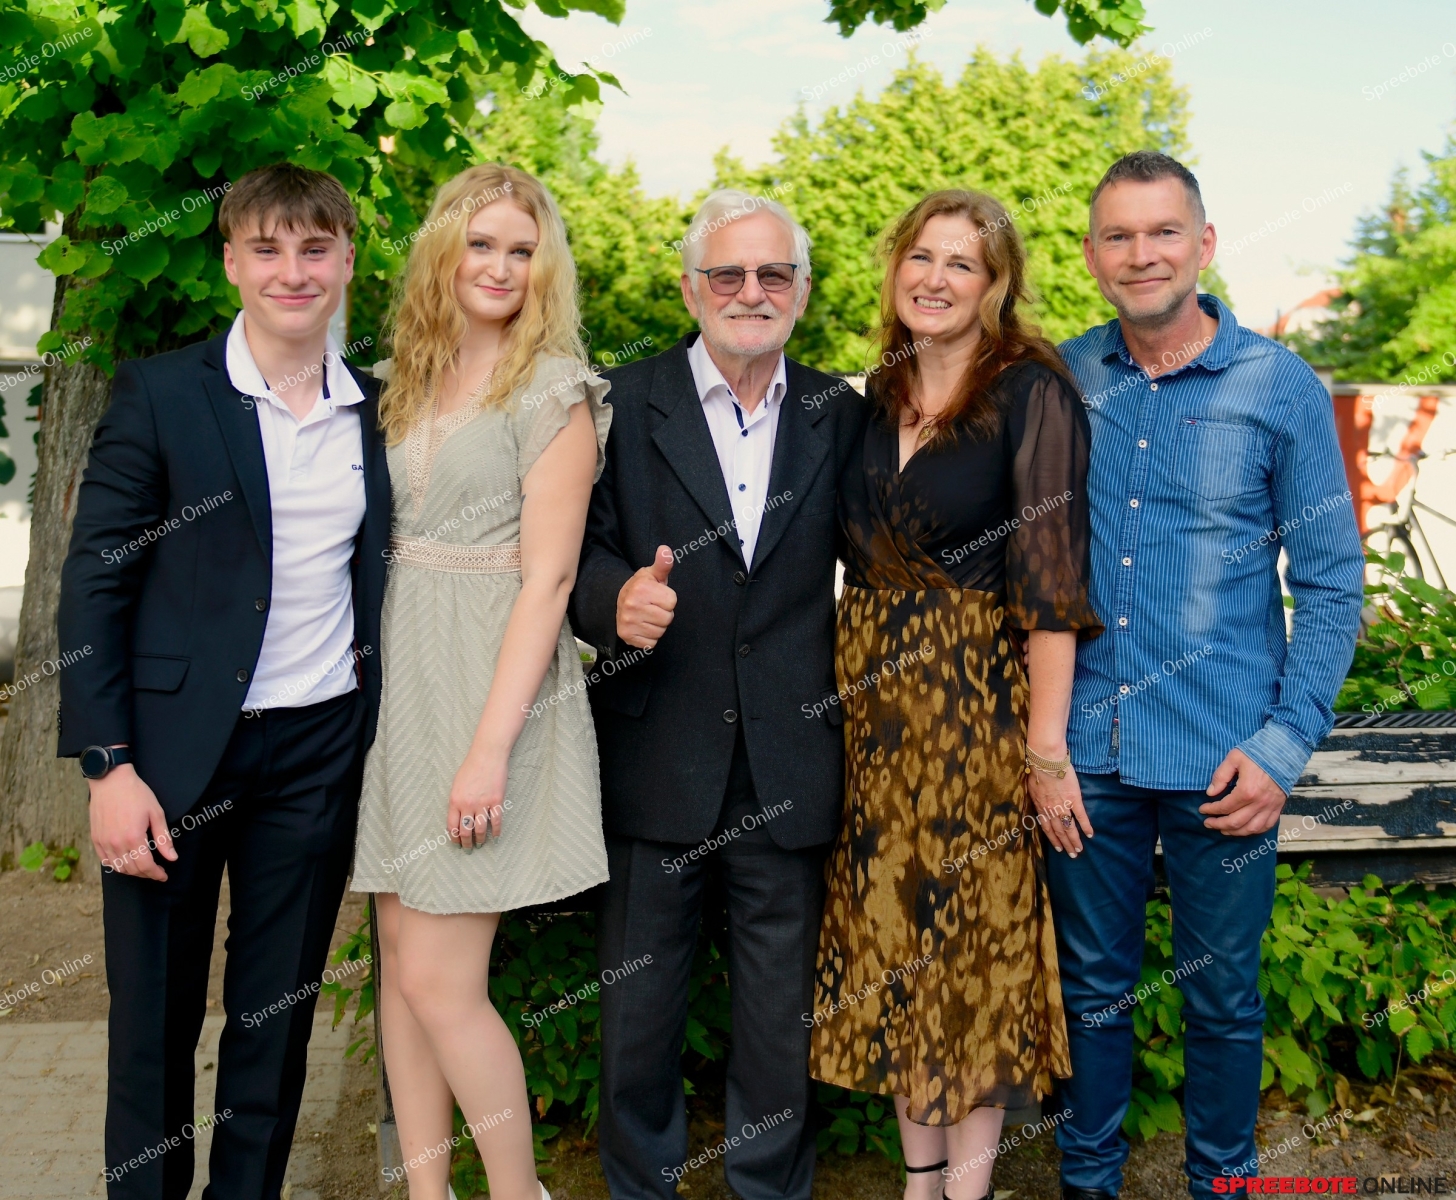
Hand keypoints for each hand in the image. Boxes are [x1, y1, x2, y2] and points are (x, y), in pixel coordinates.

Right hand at [89, 764, 175, 880]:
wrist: (111, 781)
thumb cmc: (136, 794)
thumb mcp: (156, 813)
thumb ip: (163, 838)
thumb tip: (172, 857)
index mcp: (134, 837)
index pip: (146, 866)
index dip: (156, 874)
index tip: (163, 876)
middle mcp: (116, 843)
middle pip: (132, 869)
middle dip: (146, 874)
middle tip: (156, 871)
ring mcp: (103, 842)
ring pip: (118, 867)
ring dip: (132, 871)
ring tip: (143, 867)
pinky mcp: (95, 838)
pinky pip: (105, 860)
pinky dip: (116, 865)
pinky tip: (125, 862)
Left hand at [447, 748, 507, 847]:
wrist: (487, 756)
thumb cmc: (471, 767)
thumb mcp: (457, 784)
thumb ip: (456, 801)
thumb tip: (458, 817)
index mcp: (455, 800)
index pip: (452, 826)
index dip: (454, 838)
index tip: (457, 843)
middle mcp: (467, 804)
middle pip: (465, 830)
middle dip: (467, 842)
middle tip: (469, 848)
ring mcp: (482, 803)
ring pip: (480, 829)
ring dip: (480, 839)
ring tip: (480, 844)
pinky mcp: (496, 801)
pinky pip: (496, 821)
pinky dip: (496, 831)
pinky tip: (496, 836)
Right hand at [616, 545, 676, 649]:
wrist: (619, 602)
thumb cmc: (641, 588)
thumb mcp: (652, 574)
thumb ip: (663, 564)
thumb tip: (666, 550)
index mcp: (641, 588)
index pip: (672, 601)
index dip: (667, 599)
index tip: (657, 596)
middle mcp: (632, 605)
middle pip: (667, 618)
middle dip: (664, 613)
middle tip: (652, 608)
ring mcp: (628, 622)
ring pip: (660, 631)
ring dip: (657, 626)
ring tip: (647, 617)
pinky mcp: (627, 636)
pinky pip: (651, 643)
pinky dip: (650, 637)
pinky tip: (643, 627)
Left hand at [1026, 744, 1092, 856]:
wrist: (1046, 760)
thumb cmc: (1037, 770)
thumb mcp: (1031, 787)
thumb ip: (1037, 798)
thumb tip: (1039, 803)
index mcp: (1041, 807)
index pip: (1047, 827)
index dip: (1053, 839)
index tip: (1058, 848)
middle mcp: (1051, 810)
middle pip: (1059, 831)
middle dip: (1065, 844)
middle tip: (1072, 855)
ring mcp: (1063, 805)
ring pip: (1069, 827)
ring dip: (1074, 840)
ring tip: (1079, 850)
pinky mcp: (1074, 798)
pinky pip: (1080, 815)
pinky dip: (1085, 826)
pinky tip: (1090, 834)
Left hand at [1200, 748, 1286, 835]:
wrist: (1284, 752)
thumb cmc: (1258, 753)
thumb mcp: (1234, 758)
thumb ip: (1221, 776)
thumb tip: (1210, 792)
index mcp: (1247, 790)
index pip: (1225, 807)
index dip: (1211, 810)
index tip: (1202, 809)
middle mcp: (1259, 803)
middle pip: (1236, 822)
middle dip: (1219, 824)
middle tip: (1208, 823)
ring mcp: (1270, 807)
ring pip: (1251, 828)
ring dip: (1235, 832)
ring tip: (1223, 829)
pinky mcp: (1278, 807)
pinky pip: (1267, 826)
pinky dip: (1254, 831)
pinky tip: (1245, 829)